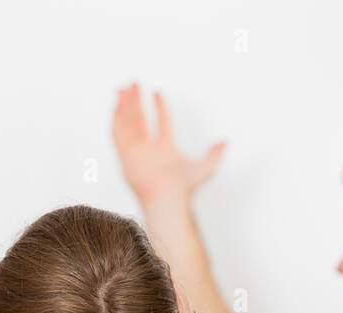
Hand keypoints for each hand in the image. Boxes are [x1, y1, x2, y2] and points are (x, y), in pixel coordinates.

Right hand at [112, 82, 226, 206]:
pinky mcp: (125, 155)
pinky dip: (116, 117)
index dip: (160, 107)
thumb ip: (214, 154)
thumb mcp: (206, 167)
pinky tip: (117, 103)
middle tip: (133, 83)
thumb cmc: (185, 189)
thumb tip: (226, 142)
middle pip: (140, 120)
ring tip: (123, 87)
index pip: (162, 123)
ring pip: (127, 123)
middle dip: (136, 102)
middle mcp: (148, 150)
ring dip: (125, 105)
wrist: (168, 199)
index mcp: (166, 150)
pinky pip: (117, 133)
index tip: (157, 91)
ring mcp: (136, 152)